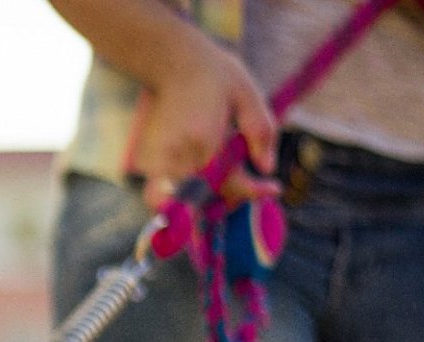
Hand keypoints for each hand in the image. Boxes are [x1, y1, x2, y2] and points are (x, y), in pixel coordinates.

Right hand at [133, 43, 279, 208]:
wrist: (172, 61)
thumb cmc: (213, 74)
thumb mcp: (248, 95)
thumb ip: (261, 133)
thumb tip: (268, 168)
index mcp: (205, 139)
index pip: (228, 183)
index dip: (253, 191)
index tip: (273, 188)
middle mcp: (179, 154)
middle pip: (205, 197)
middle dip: (230, 197)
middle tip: (252, 186)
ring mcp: (160, 158)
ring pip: (180, 199)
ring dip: (204, 199)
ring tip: (228, 184)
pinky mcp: (149, 159)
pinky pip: (165, 190)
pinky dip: (183, 193)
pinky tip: (203, 178)